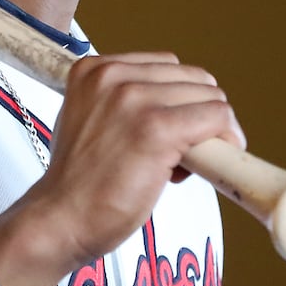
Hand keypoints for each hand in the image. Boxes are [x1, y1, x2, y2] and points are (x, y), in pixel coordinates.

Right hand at [0, 52, 244, 285]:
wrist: (61, 219)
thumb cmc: (79, 182)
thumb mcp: (90, 118)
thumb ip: (124, 101)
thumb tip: (179, 106)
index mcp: (94, 68)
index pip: (165, 66)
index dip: (177, 100)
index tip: (169, 132)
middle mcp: (113, 75)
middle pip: (192, 78)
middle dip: (198, 113)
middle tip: (180, 152)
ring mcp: (134, 100)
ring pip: (209, 97)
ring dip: (210, 131)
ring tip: (181, 164)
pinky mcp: (156, 127)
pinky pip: (216, 118)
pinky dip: (224, 140)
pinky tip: (204, 165)